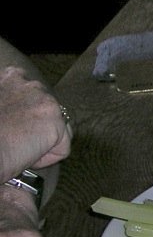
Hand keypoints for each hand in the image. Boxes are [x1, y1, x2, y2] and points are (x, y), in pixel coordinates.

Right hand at [0, 65, 71, 180]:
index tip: (9, 129)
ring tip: (14, 147)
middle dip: (35, 132)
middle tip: (10, 141)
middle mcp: (30, 83)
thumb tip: (22, 120)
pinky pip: (62, 149)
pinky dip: (44, 159)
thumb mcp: (0, 108)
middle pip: (50, 114)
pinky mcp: (55, 121)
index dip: (25, 120)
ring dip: (40, 145)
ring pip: (58, 132)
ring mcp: (45, 100)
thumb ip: (10, 105)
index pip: (35, 98)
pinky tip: (22, 155)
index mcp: (11, 77)